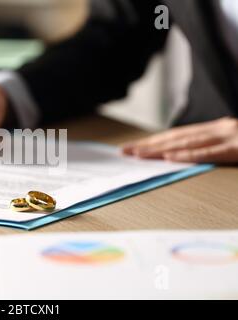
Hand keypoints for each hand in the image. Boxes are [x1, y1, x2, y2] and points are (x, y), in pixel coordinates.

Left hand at [122, 117, 237, 163]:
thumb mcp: (234, 142)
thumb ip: (213, 145)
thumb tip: (188, 153)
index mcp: (215, 128)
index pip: (177, 135)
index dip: (153, 141)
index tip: (134, 147)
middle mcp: (217, 129)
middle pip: (175, 138)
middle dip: (147, 145)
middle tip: (125, 151)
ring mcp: (226, 137)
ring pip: (186, 143)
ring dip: (160, 149)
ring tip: (138, 154)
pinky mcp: (236, 148)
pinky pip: (208, 153)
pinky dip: (187, 155)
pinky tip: (170, 158)